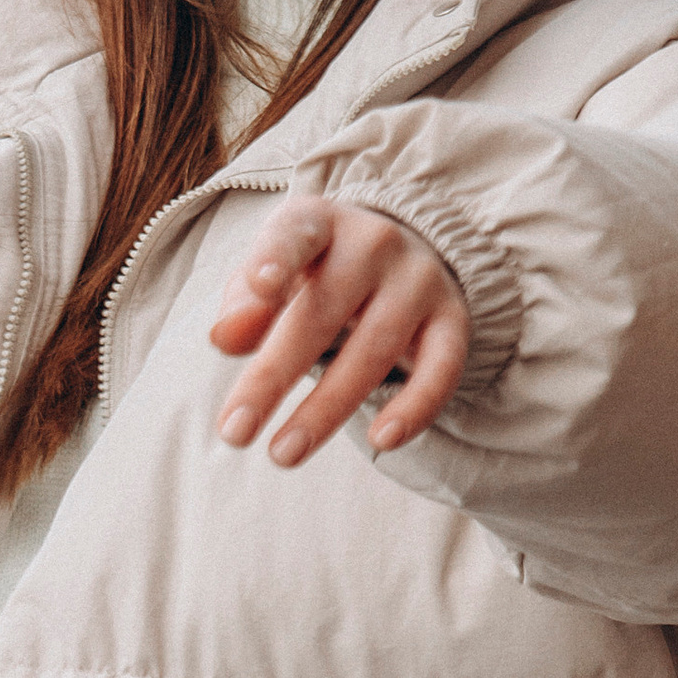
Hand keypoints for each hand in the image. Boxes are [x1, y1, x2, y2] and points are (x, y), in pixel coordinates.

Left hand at [209, 193, 470, 466]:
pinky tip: (382, 441)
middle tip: (233, 433)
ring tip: (284, 454)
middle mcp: (374, 243)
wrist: (399, 258)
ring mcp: (419, 280)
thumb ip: (243, 305)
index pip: (295, 235)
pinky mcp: (453, 319)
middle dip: (274, 377)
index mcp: (318, 223)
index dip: (277, 258)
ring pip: (375, 349)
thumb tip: (225, 338)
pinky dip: (415, 407)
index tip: (260, 285)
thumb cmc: (314, 273)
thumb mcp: (271, 276)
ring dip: (327, 409)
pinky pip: (441, 368)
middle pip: (322, 312)